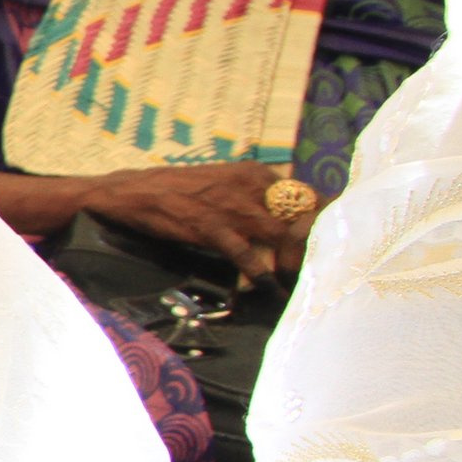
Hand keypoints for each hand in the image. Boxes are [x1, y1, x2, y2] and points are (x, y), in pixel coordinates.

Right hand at [78, 160, 312, 281]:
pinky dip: (261, 274)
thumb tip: (284, 216)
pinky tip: (269, 288)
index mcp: (255, 173)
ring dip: (292, 261)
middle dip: (313, 244)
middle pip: (301, 217)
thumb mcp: (222, 182)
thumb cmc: (178, 189)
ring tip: (298, 281)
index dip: (323, 221)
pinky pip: (246, 255)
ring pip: (281, 235)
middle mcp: (249, 185)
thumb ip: (253, 195)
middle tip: (319, 267)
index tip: (329, 242)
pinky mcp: (210, 227)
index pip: (306, 195)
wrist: (131, 192)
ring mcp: (230, 206)